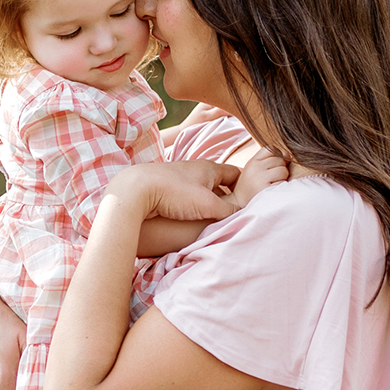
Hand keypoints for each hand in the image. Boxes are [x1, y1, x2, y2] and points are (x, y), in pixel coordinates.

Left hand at [104, 159, 240, 223]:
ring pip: (202, 194)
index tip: (253, 198)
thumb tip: (242, 215)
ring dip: (209, 206)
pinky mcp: (166, 191)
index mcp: (209, 168)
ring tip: (213, 221)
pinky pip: (187, 201)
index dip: (246, 185)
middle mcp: (195, 171)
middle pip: (219, 185)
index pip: (235, 174)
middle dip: (227, 198)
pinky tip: (192, 221)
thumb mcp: (208, 204)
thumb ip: (228, 210)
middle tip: (234, 214)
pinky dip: (193, 210)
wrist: (136, 190)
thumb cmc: (174, 192)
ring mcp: (180, 180)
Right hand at [234, 147, 290, 204]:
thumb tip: (288, 155)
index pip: (271, 149)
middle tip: (271, 178)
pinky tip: (272, 190)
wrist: (239, 202)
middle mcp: (256, 168)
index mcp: (253, 161)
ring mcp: (261, 179)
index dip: (277, 155)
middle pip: (280, 160)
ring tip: (272, 184)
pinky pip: (283, 183)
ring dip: (282, 178)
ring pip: (283, 171)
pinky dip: (281, 187)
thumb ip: (270, 158)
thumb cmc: (251, 184)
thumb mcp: (255, 167)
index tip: (273, 165)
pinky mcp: (267, 190)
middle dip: (280, 168)